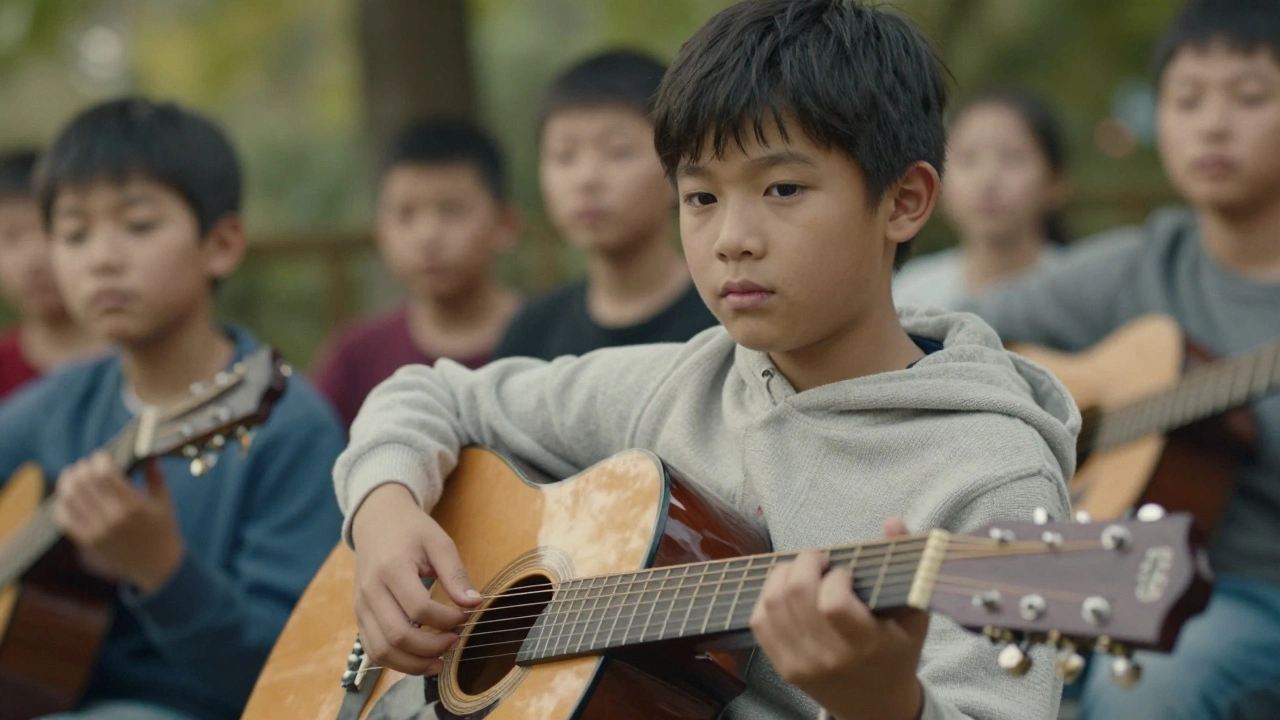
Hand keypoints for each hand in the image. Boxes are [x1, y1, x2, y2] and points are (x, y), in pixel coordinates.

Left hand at [53, 452, 185, 592]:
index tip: (102, 456)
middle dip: (82, 468)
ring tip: (73, 476)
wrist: (157, 565)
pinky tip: (68, 497)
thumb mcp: (164, 500)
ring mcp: (98, 531)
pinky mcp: (88, 542)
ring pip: (69, 498)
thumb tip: (146, 451)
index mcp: (134, 505)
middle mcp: (113, 518)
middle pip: (84, 483)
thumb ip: (155, 475)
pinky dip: (62, 504)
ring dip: (68, 482)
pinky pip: (64, 519)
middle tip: (86, 464)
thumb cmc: (163, 529)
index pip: (105, 474)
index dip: (99, 460)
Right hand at [351, 483, 481, 675]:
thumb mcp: (439, 543)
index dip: (446, 619)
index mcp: (391, 568)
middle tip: (454, 640)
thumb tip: (474, 603)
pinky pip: (373, 650)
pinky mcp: (359, 616)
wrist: (376, 522)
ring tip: (439, 661)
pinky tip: (419, 658)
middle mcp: (370, 591)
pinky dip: (396, 662)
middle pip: (398, 635)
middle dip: (431, 647)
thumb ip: (456, 574)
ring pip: (382, 650)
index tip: (463, 616)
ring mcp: (360, 606)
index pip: (419, 608)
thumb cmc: (411, 531)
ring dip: (413, 663)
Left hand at [750, 517, 927, 719]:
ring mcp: (801, 664)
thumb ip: (907, 564)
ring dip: (784, 575)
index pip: (832, 604)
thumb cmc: (897, 652)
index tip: (845, 573)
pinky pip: (759, 621)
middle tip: (820, 561)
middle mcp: (829, 658)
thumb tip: (893, 521)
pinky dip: (768, 597)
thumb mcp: (914, 614)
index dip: (835, 577)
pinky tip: (788, 592)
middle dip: (805, 563)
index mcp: (866, 646)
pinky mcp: (782, 667)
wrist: (875, 706)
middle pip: (796, 596)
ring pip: (772, 604)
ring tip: (804, 571)